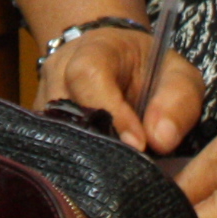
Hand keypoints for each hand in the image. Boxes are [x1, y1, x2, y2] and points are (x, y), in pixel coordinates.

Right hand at [35, 25, 201, 154]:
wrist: (117, 61)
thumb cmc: (150, 68)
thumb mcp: (178, 75)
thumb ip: (177, 102)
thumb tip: (160, 141)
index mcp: (94, 48)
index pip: (87, 75)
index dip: (111, 110)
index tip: (139, 143)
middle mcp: (58, 70)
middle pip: (65, 111)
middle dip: (101, 142)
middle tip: (132, 163)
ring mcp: (42, 98)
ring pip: (56, 134)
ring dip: (89, 155)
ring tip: (119, 168)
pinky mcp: (39, 125)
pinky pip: (53, 147)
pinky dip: (78, 161)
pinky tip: (101, 169)